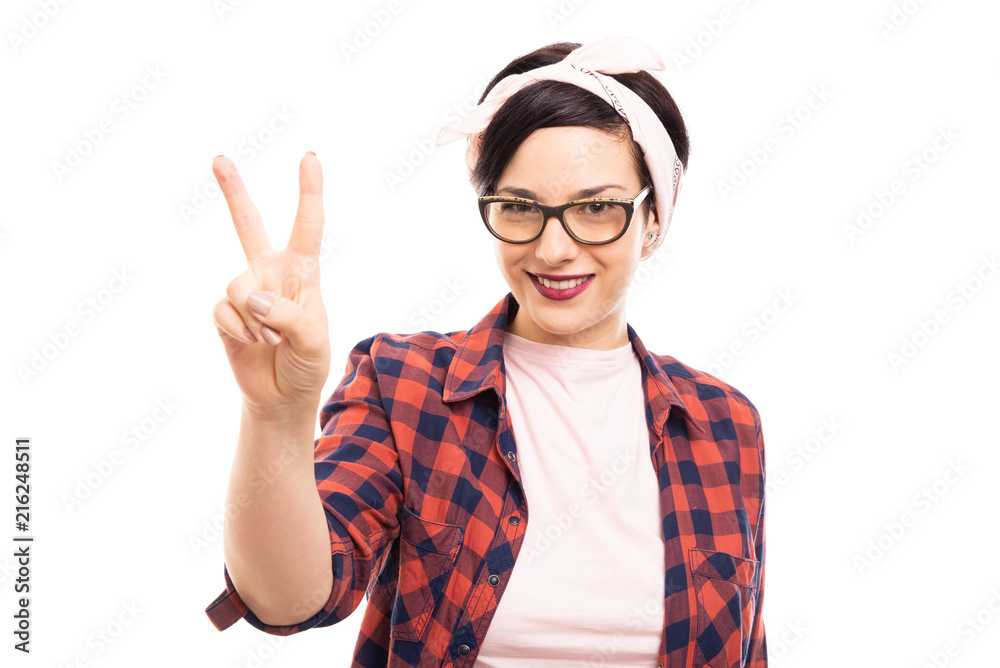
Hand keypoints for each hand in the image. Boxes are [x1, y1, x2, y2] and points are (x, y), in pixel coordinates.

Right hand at [210, 153, 330, 416]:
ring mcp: (244, 291)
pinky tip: (252, 343)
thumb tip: (250, 295)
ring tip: (271, 340)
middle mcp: (270, 273)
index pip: (307, 226)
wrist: (281, 396)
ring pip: (237, 285)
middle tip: (219, 157)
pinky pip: (223, 310)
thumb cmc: (307, 362)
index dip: (309, 191)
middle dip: (233, 191)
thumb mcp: (313, 340)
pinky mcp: (223, 312)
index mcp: (302, 272)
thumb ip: (288, 314)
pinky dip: (239, 330)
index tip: (310, 156)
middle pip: (248, 225)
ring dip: (256, 319)